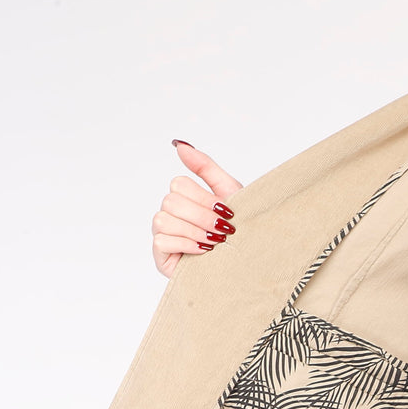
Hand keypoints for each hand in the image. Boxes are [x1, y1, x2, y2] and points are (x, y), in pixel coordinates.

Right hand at [151, 141, 243, 276]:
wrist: (247, 263)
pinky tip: (204, 252)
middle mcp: (171, 214)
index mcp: (185, 198)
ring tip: (214, 242)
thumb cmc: (239, 229)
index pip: (179, 184)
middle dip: (201, 217)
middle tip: (222, 230)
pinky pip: (161, 241)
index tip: (226, 213)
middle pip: (171, 201)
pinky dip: (186, 245)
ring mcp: (164, 234)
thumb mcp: (228, 192)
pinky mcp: (160, 256)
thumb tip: (179, 145)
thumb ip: (205, 167)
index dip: (203, 199)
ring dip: (194, 231)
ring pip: (163, 220)